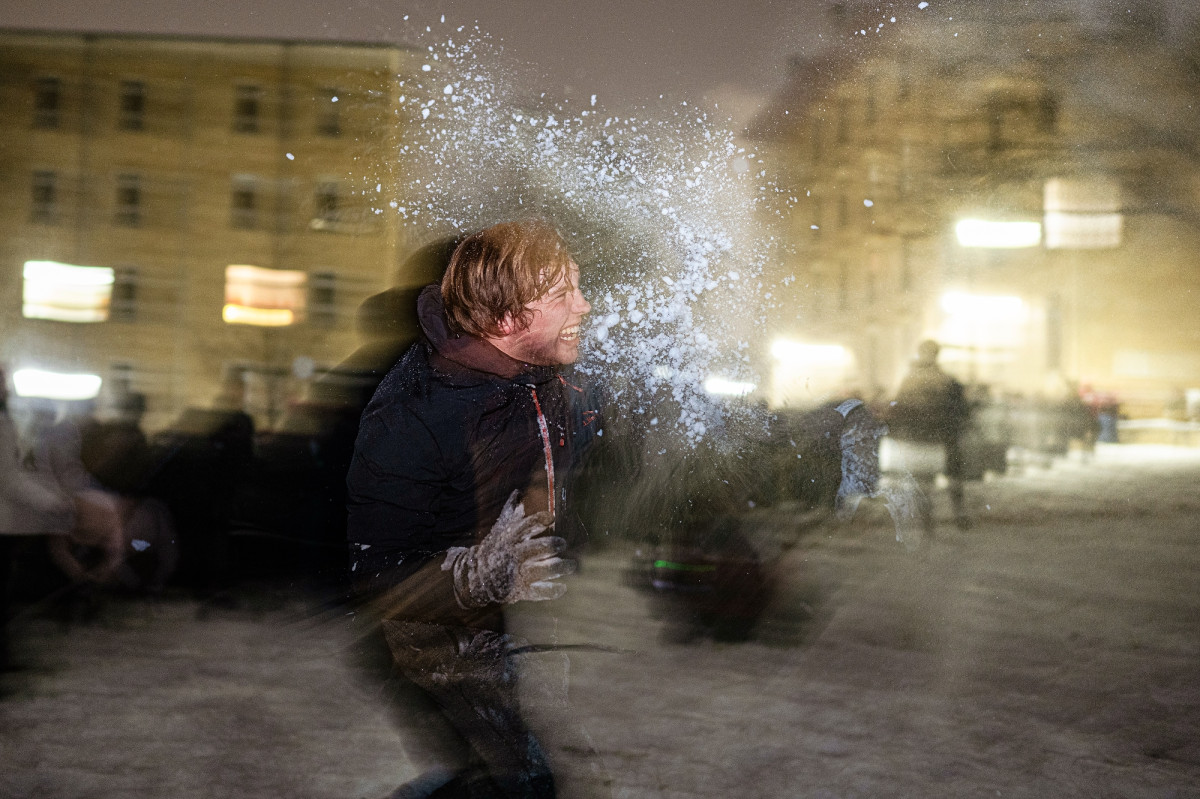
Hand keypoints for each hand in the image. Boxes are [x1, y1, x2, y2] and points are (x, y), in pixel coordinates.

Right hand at [442, 491, 575, 606]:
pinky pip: (539, 592)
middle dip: (552, 545)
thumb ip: (511, 513)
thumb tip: (517, 493)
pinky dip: (552, 590)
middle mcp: (515, 555)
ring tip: (572, 565)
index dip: (539, 520)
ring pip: (542, 570)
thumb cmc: (493, 549)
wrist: (476, 576)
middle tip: (563, 543)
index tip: (551, 517)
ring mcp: (518, 574)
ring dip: (560, 567)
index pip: (525, 526)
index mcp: (510, 539)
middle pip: (536, 548)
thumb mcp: (500, 530)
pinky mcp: (521, 590)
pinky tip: (562, 587)